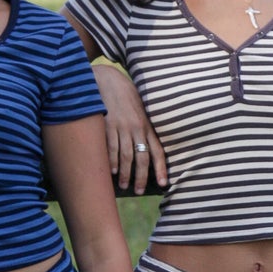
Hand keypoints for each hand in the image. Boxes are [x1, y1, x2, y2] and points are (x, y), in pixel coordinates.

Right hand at [93, 62, 166, 194]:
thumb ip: (142, 130)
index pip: (158, 150)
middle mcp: (137, 128)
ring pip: (126, 156)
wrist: (108, 80)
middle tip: (138, 191)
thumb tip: (142, 152)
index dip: (161, 168)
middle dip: (141, 177)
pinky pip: (111, 147)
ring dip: (125, 173)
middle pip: (142, 158)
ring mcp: (122, 127)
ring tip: (124, 185)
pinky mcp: (108, 125)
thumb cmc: (124, 98)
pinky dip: (111, 161)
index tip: (164, 184)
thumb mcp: (138, 111)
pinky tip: (112, 171)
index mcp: (147, 126)